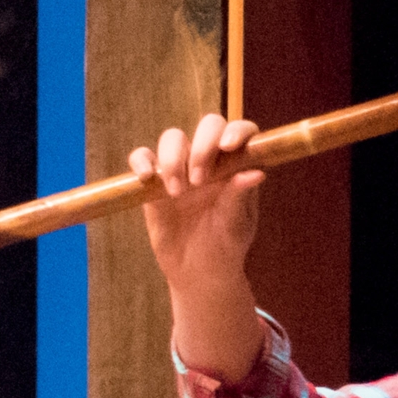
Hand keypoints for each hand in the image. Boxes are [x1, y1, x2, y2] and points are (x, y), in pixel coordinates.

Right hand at [131, 114, 266, 380]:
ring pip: (173, 138)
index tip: (228, 147)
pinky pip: (143, 157)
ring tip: (177, 193)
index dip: (236, 131)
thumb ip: (239, 197)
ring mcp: (181, 166)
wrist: (198, 271)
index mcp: (237, 165)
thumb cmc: (225, 245)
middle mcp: (211, 159)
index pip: (241, 132)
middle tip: (200, 181)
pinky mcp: (155, 180)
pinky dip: (141, 161)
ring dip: (173, 158)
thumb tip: (256, 173)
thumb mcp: (235, 225)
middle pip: (207, 126)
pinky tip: (146, 178)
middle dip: (202, 146)